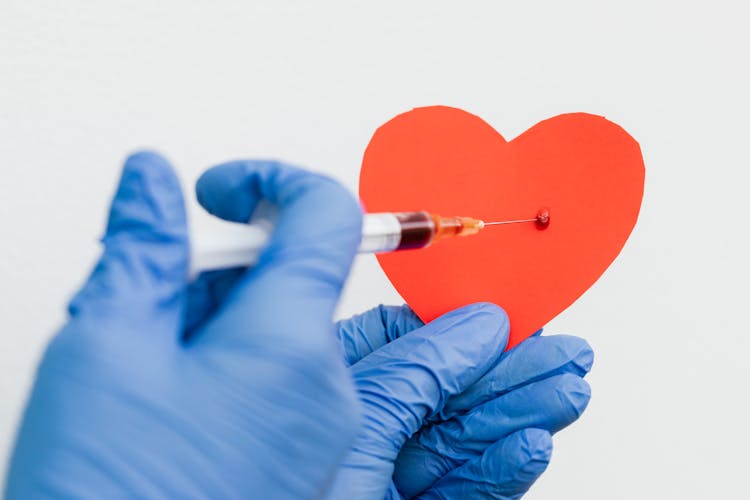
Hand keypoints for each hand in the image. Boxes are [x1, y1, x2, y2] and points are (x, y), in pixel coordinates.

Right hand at [6, 153, 363, 497]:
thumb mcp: (102, 352)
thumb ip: (142, 251)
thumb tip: (152, 180)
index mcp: (286, 348)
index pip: (324, 217)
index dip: (272, 182)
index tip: (226, 191)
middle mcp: (329, 396)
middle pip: (305, 285)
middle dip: (236, 274)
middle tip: (167, 302)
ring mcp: (333, 444)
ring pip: (301, 340)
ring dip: (240, 328)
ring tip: (167, 367)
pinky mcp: (322, 479)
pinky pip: (306, 394)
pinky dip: (257, 373)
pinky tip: (196, 397)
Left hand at [331, 305, 592, 498]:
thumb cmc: (265, 497)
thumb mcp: (352, 420)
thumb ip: (414, 370)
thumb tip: (477, 324)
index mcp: (311, 390)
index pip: (393, 340)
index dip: (455, 325)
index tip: (506, 313)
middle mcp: (345, 434)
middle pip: (438, 391)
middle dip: (507, 371)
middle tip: (563, 351)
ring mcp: (375, 482)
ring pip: (457, 442)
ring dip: (519, 414)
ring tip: (568, 390)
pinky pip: (458, 492)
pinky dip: (498, 472)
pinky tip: (532, 443)